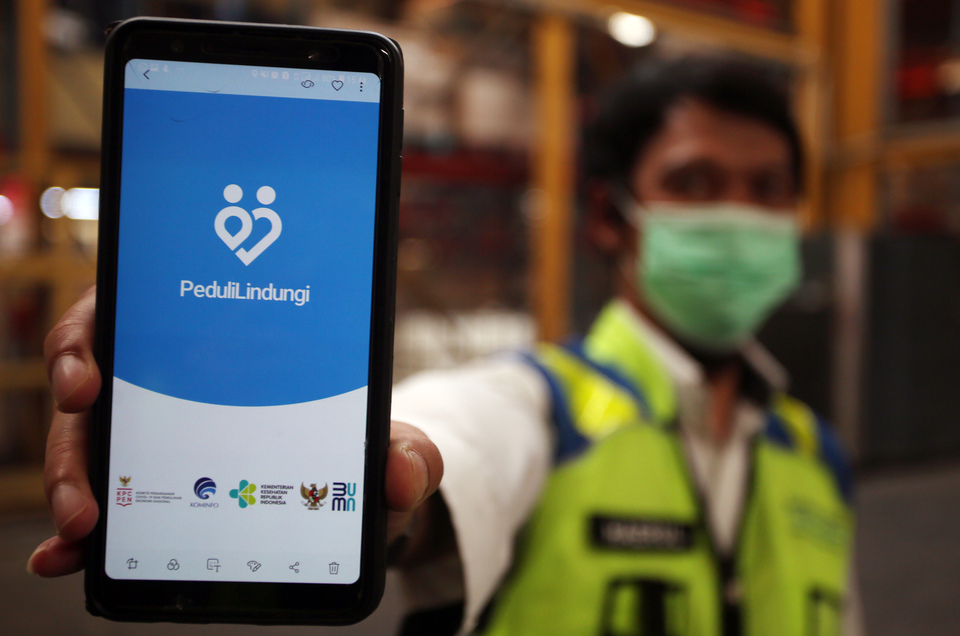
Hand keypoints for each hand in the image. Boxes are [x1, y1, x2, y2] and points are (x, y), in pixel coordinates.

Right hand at [29, 286, 443, 575]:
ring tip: (82, 529)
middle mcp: (176, 380)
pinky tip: (66, 556)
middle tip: (86, 479)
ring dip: (73, 481)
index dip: (96, 338)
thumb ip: (409, 455)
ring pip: (89, 444)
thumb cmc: (358, 457)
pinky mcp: (147, 486)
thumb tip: (403, 475)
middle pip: (97, 386)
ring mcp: (154, 432)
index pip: (140, 315)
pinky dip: (78, 530)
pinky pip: (104, 499)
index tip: (88, 379)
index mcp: (219, 344)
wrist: (354, 500)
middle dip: (75, 433)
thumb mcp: (388, 449)